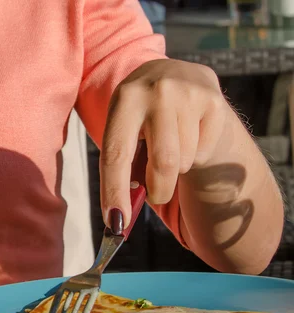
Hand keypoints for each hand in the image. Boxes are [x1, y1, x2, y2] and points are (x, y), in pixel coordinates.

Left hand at [100, 59, 229, 231]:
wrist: (175, 74)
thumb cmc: (141, 117)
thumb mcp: (125, 131)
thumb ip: (124, 168)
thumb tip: (120, 219)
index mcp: (124, 100)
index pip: (116, 154)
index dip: (114, 191)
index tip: (116, 222)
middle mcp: (157, 91)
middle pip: (163, 163)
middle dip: (159, 190)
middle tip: (156, 195)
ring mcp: (188, 93)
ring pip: (185, 159)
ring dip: (177, 168)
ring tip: (170, 147)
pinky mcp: (214, 101)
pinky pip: (204, 151)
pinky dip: (195, 155)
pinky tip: (190, 134)